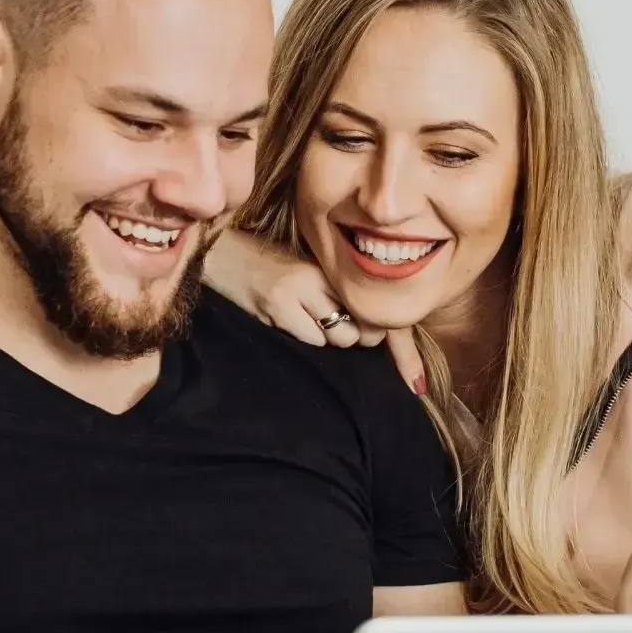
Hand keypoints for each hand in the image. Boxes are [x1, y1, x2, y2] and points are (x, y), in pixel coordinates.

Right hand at [205, 230, 426, 393]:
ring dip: (328, 339)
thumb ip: (335, 294)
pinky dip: (303, 339)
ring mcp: (299, 290)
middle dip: (355, 337)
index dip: (399, 344)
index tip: (414, 381)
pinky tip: (285, 322)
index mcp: (331, 264)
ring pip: (337, 337)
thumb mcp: (305, 270)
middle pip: (362, 327)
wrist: (217, 251)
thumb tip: (370, 333)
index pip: (374, 305)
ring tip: (304, 320)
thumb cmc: (264, 264)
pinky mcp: (277, 306)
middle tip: (334, 326)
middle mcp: (321, 274)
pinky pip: (309, 339)